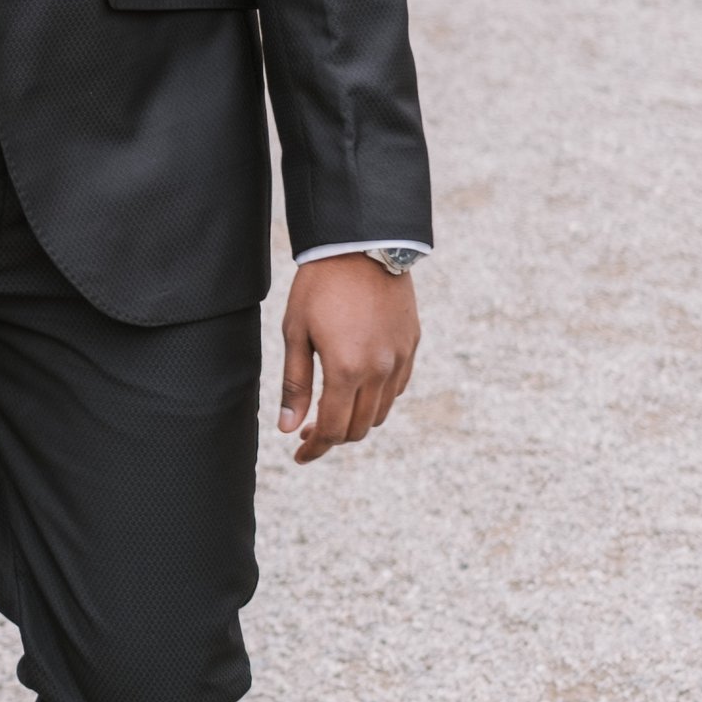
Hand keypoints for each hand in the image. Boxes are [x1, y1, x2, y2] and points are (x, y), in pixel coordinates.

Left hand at [278, 257, 419, 463]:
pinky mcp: (412, 344)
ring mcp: (400, 358)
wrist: (362, 244)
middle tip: (308, 431)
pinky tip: (358, 387)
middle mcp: (380, 371)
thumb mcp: (296, 332)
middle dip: (333, 437)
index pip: (333, 429)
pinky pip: (397, 387)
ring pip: (381, 411)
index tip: (299, 456)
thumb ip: (295, 384)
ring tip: (332, 408)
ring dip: (357, 419)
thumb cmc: (320, 285)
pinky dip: (378, 398)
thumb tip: (289, 428)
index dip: (314, 449)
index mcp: (347, 370)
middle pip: (360, 428)